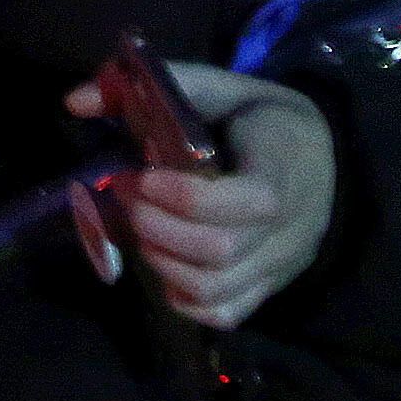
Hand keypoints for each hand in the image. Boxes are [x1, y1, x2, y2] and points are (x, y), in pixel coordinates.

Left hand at [63, 61, 338, 328]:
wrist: (324, 154)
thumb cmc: (264, 119)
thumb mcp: (222, 87)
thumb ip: (156, 86)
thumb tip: (75, 101)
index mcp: (286, 167)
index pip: (246, 201)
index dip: (182, 196)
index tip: (141, 176)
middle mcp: (292, 225)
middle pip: (221, 249)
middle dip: (158, 228)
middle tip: (127, 198)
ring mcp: (282, 263)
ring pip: (217, 288)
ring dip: (163, 262)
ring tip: (143, 229)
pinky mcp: (271, 287)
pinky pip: (226, 313)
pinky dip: (185, 298)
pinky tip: (166, 264)